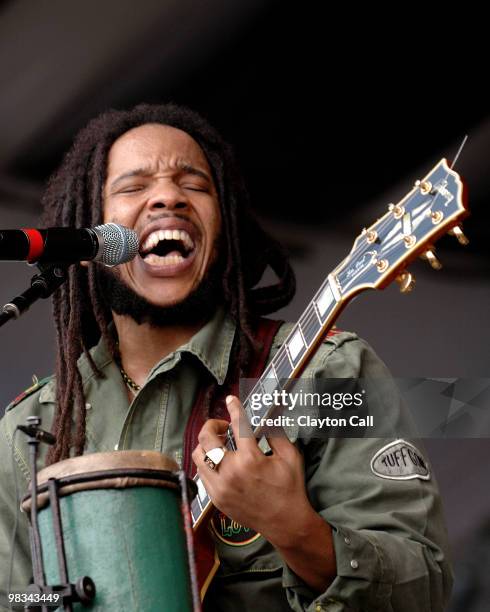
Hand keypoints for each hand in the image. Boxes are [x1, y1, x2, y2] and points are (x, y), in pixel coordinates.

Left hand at [192, 394, 313, 547]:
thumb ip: (276, 433)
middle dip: (212, 425)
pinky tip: (219, 461)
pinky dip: (207, 463)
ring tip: (219, 444)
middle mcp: (230, 472)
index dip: (234, 408)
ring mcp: (220, 487)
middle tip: (223, 426)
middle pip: (206, 438)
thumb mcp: (290, 456)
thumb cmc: (290, 488)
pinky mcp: (216, 498)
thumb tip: (268, 415)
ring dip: (206, 445)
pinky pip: (202, 474)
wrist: (285, 523)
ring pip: (198, 456)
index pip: (237, 425)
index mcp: (250, 459)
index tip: (231, 400)